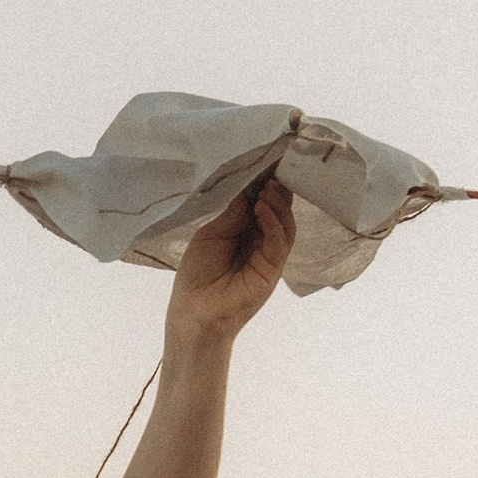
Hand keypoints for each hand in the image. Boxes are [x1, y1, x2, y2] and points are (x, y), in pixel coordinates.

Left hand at [169, 177, 293, 345]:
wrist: (194, 313)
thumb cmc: (196, 275)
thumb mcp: (211, 235)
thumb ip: (232, 214)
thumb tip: (250, 188)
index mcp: (243, 232)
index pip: (259, 205)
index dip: (262, 186)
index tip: (264, 164)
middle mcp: (259, 242)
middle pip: (276, 211)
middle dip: (275, 191)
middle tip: (271, 170)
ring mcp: (268, 256)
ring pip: (283, 224)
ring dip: (276, 204)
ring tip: (267, 187)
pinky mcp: (272, 269)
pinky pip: (280, 241)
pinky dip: (273, 222)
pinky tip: (262, 208)